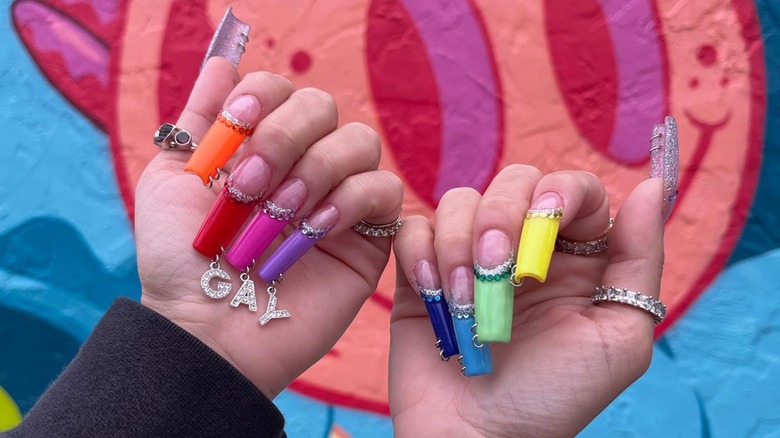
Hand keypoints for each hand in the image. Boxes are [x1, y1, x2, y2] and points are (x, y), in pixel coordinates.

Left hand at [135, 58, 402, 398]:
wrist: (206, 326)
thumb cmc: (182, 260)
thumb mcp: (172, 181)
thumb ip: (199, 121)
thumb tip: (222, 60)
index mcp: (261, 147)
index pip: (281, 89)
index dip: (263, 95)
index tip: (234, 125)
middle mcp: (304, 165)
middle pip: (324, 106)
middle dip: (284, 136)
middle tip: (250, 185)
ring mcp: (340, 199)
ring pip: (360, 142)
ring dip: (315, 170)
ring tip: (280, 213)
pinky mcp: (369, 237)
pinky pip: (384, 191)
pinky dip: (350, 200)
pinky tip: (314, 229)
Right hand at [391, 165, 662, 436]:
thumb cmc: (552, 399)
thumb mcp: (617, 338)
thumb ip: (639, 261)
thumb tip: (650, 186)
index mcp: (575, 259)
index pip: (573, 189)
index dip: (561, 191)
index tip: (547, 219)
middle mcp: (524, 249)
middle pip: (514, 181)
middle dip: (504, 216)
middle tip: (500, 269)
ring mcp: (471, 257)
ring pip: (460, 200)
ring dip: (460, 243)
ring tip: (465, 299)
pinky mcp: (423, 272)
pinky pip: (414, 228)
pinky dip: (421, 251)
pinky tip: (433, 291)